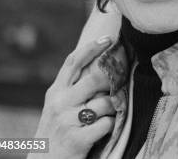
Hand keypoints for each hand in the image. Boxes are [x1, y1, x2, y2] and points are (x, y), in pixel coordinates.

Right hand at [30, 36, 115, 158]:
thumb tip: (101, 68)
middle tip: (122, 80)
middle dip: (113, 79)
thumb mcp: (58, 107)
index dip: (91, 48)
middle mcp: (59, 103)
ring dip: (114, 107)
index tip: (109, 39)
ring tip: (109, 114)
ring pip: (105, 102)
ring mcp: (67, 120)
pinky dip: (111, 125)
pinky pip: (106, 123)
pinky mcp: (76, 138)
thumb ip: (73, 89)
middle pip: (94, 78)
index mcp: (55, 92)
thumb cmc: (57, 133)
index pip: (73, 62)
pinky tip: (105, 129)